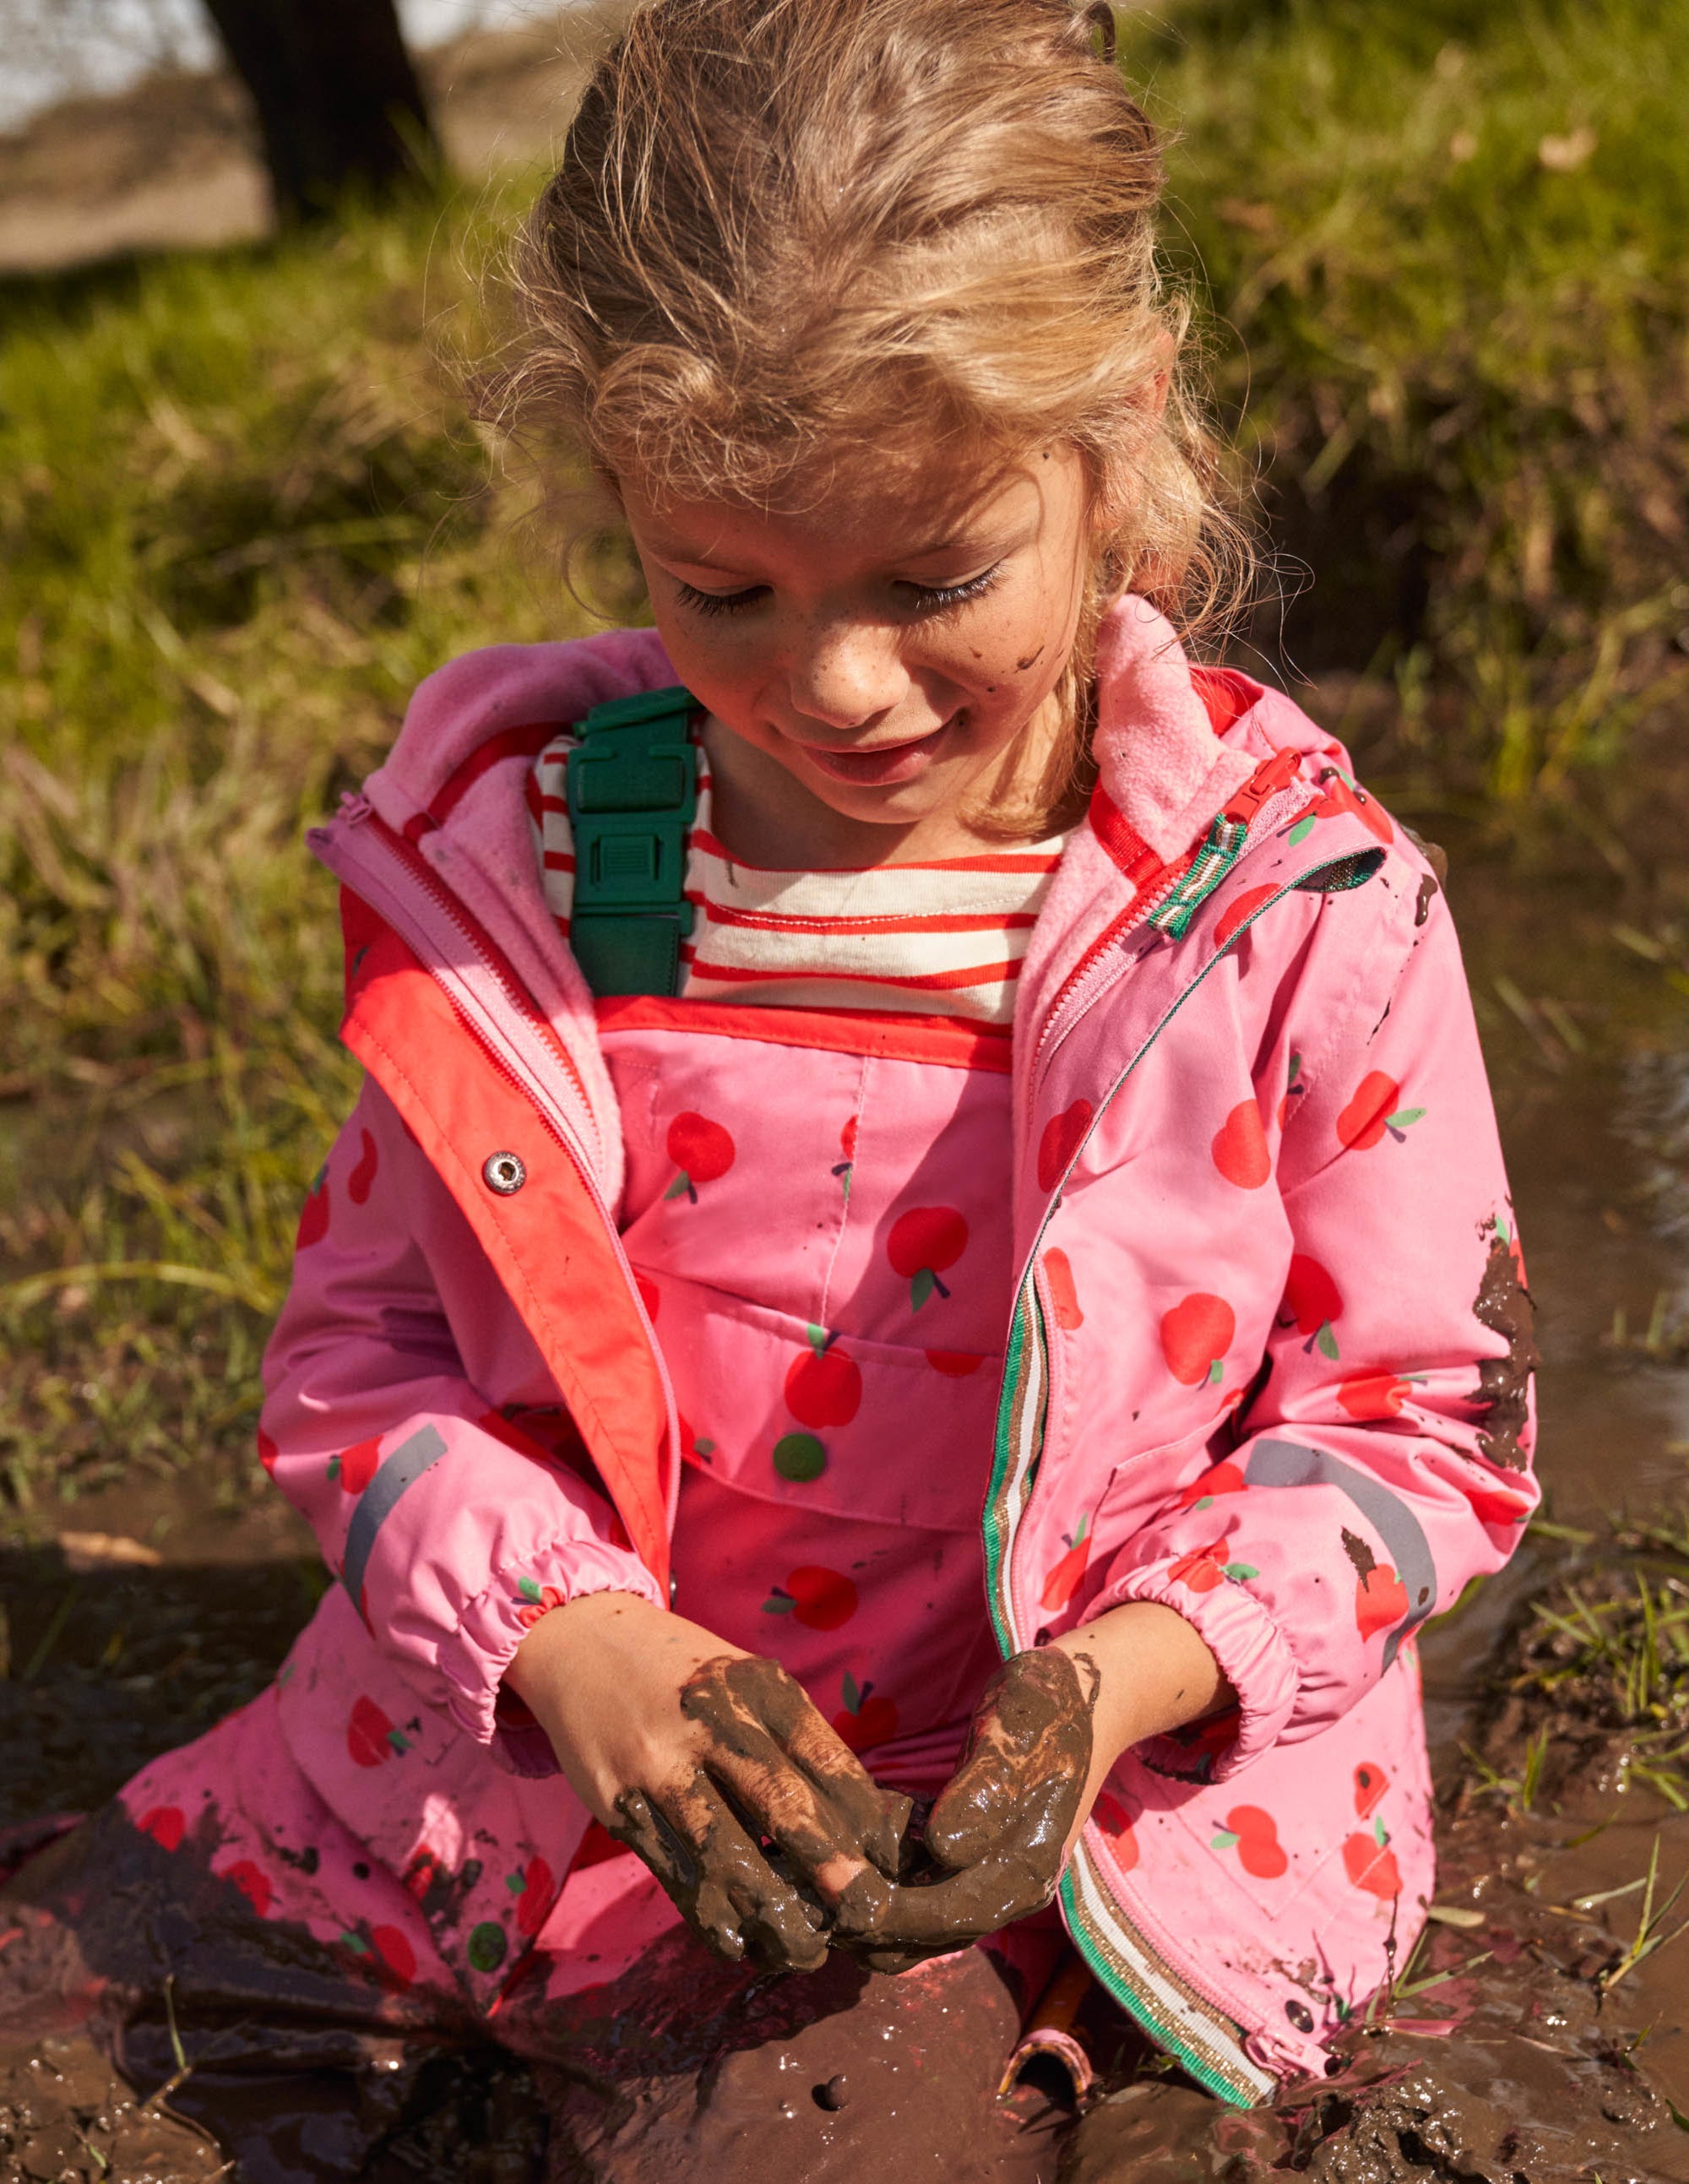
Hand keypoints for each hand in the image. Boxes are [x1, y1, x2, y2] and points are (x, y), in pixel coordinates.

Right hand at [505, 1592, 911, 1973]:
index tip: (892, 1870)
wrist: (583, 1641)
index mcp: (759, 1687)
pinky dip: (715, 1917)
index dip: (867, 1825)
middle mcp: (712, 1721)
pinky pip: (676, 1875)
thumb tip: (859, 1830)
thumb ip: (794, 1744)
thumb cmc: (689, 1675)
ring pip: (728, 1855)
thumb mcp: (747, 1682)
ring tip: (807, 1947)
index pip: (828, 1763)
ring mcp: (661, 1765)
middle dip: (834, 1872)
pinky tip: (743, 1940)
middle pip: (785, 1807)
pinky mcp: (620, 1805)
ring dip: (775, 1912)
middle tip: (867, 1916)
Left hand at [831, 1603, 1228, 1969]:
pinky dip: (875, 1883)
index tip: (829, 1886)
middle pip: (918, 1940)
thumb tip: (944, 1848)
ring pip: (908, 1928)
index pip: (940, 1920)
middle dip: (861, 1919)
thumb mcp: (1018, 1730)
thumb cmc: (1046, 1707)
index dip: (881, 1910)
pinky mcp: (969, 1865)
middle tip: (803, 1877)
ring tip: (813, 1862)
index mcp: (1021, 1873)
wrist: (1082, 1700)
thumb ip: (984, 1788)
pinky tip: (844, 1843)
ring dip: (862, 1906)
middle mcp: (1003, 1893)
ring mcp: (985, 1883)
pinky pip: (912, 1896)